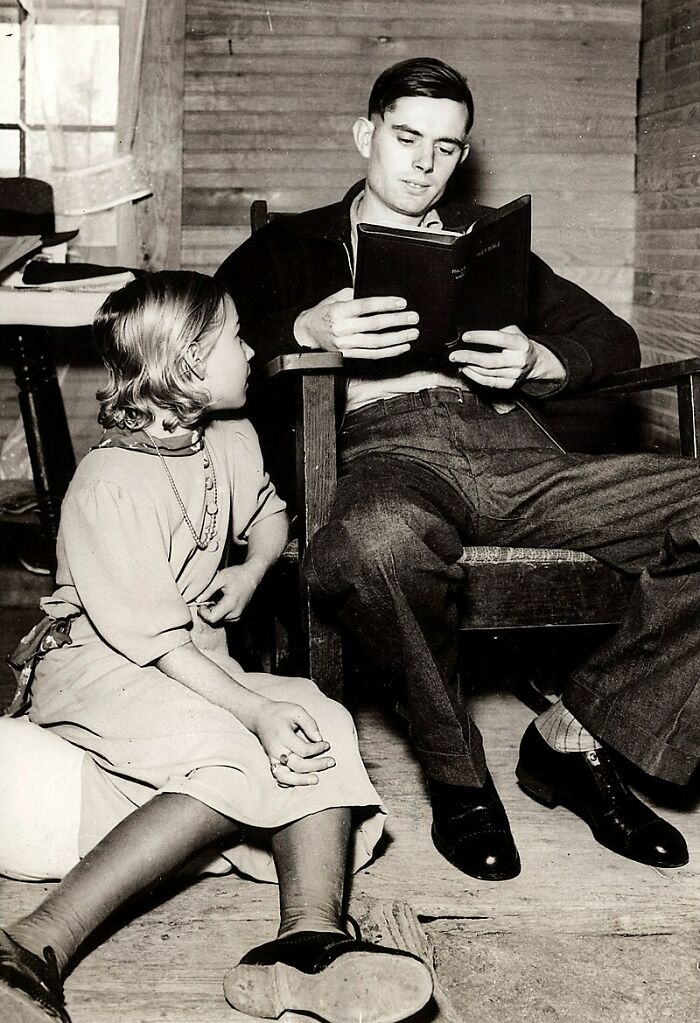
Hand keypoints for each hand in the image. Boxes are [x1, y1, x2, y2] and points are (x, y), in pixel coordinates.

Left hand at [197, 564, 261, 623]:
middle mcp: (235, 614)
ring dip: (213, 612)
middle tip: (206, 598)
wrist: (252, 575)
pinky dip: (219, 612)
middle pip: (214, 620)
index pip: (211, 618)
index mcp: (231, 605)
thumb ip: (207, 590)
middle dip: (207, 611)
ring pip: (218, 620)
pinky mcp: (238, 615)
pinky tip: (219, 601)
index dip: (203, 612)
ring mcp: (238, 616)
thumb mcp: (220, 577)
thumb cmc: (237, 574)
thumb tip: (198, 601)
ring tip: (214, 598)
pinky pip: (224, 618)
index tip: (201, 602)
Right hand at [250, 695, 334, 786]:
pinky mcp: (271, 762)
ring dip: (302, 780)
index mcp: (282, 736)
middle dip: (317, 765)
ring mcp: (272, 758)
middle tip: (331, 762)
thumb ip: (309, 723)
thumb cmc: (281, 713)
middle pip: (298, 765)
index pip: (304, 750)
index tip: (327, 744)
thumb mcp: (296, 711)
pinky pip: (279, 777)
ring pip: (286, 777)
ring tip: (316, 780)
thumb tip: (319, 739)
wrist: (260, 717)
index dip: (318, 749)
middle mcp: (276, 750)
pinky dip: (289, 782)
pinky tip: (301, 781)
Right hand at [295, 287, 418, 358]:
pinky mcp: (349, 355)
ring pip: (377, 343)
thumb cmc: (325, 312)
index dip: (385, 304)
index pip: (365, 306)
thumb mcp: (336, 297)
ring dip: (398, 338)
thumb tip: (379, 296)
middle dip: (397, 321)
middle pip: (374, 325)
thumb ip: (355, 295)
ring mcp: (346, 344)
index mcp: (339, 311)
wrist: (308, 332)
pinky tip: (402, 346)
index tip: (401, 303)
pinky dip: (390, 352)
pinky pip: (373, 355)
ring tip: (412, 333)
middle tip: (413, 317)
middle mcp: (342, 329)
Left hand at [448, 324, 565, 389]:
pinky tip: (466, 370)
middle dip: (469, 357)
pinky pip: (488, 382)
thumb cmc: (519, 344)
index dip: (481, 337)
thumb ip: (498, 330)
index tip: (465, 336)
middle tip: (454, 355)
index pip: (498, 339)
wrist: (535, 362)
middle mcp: (518, 360)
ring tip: (458, 361)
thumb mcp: (513, 331)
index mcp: (520, 344)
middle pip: (489, 360)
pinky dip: (474, 376)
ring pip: (487, 373)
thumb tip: (474, 333)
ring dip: (469, 367)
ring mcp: (514, 375)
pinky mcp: (509, 384)